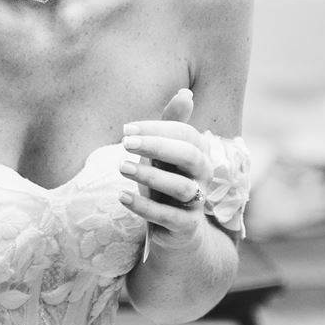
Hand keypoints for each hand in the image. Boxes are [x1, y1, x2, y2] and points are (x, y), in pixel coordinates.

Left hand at [120, 88, 215, 251]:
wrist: (177, 233)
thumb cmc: (167, 184)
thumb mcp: (165, 155)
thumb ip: (171, 125)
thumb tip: (186, 92)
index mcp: (198, 154)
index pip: (186, 134)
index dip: (158, 129)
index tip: (126, 129)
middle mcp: (202, 176)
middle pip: (190, 156)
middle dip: (158, 146)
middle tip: (124, 142)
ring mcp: (196, 203)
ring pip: (181, 187)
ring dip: (150, 175)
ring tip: (122, 166)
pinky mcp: (186, 227)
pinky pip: (169, 216)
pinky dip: (145, 206)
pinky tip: (122, 197)